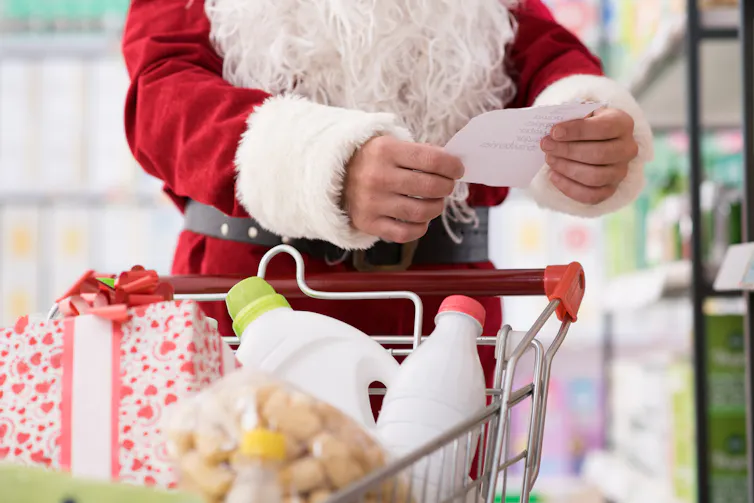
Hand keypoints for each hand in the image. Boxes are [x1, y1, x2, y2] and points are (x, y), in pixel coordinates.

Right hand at [343, 136, 463, 242]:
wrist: (332, 176)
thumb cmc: (372, 159)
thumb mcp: (390, 143)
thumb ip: (420, 152)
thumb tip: (452, 166)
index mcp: (385, 150)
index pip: (433, 160)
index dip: (452, 166)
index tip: (457, 170)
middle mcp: (377, 176)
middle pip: (430, 187)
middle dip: (447, 187)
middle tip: (447, 186)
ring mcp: (372, 202)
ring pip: (421, 212)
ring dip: (437, 207)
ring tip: (435, 202)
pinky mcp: (368, 223)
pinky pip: (405, 233)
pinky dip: (420, 228)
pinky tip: (421, 220)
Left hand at [540, 107, 638, 204]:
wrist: (594, 139)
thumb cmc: (584, 124)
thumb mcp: (582, 113)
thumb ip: (572, 117)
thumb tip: (555, 131)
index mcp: (622, 124)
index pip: (604, 128)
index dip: (577, 131)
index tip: (554, 132)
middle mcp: (627, 149)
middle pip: (599, 154)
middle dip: (568, 151)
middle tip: (546, 146)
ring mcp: (621, 171)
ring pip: (595, 177)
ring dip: (567, 168)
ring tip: (549, 159)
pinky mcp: (611, 189)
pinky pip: (591, 195)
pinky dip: (569, 187)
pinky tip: (553, 176)